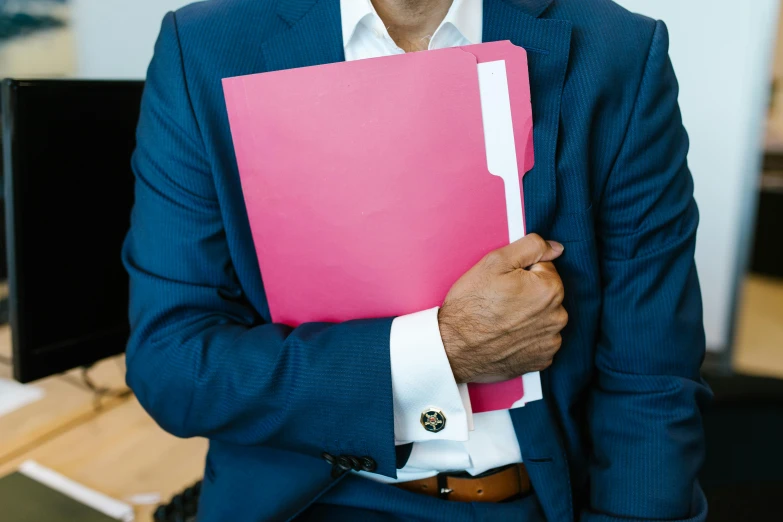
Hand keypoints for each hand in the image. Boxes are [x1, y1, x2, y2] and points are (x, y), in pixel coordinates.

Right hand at [438, 234, 567, 383]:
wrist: (454, 347)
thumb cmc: (471, 304)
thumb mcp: (494, 262)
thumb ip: (531, 247)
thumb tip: (556, 247)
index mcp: (550, 289)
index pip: (544, 268)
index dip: (521, 272)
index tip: (504, 283)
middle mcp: (558, 316)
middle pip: (546, 293)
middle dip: (528, 293)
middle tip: (501, 301)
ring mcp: (551, 341)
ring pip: (545, 317)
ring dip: (530, 315)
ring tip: (503, 320)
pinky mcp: (543, 360)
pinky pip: (541, 340)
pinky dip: (528, 337)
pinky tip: (508, 336)